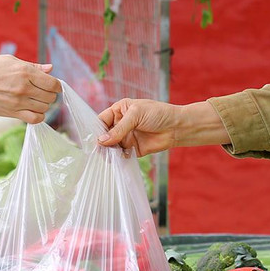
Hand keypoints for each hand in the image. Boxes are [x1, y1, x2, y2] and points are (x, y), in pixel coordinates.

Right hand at [0, 56, 59, 123]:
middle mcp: (24, 88)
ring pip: (44, 108)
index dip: (57, 85)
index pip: (53, 84)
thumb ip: (32, 66)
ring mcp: (18, 102)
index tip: (53, 85)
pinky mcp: (12, 113)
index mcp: (25, 72)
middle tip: (42, 91)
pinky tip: (32, 110)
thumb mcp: (10, 60)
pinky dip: (38, 116)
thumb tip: (50, 69)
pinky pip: (35, 119)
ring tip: (35, 100)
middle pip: (50, 97)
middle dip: (50, 94)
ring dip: (43, 105)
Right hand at [98, 99, 230, 156]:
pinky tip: (118, 159)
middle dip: (101, 142)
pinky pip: (121, 155)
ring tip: (108, 155)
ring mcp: (127, 137)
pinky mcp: (133, 149)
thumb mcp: (136, 115)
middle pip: (105, 135)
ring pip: (112, 146)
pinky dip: (118, 158)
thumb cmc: (158, 113)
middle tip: (99, 150)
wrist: (177, 127)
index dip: (96, 129)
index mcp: (119, 110)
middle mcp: (121, 124)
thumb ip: (119, 129)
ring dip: (109, 152)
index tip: (92, 138)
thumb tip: (102, 141)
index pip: (101, 120)